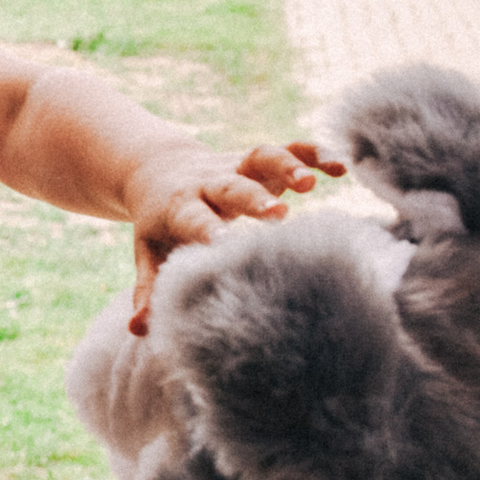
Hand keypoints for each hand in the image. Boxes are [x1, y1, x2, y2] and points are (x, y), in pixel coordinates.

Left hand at [128, 140, 345, 304]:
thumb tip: (138, 330)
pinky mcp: (257, 159)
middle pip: (231, 186)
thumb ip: (148, 290)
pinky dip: (313, 154)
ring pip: (261, 157)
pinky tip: (341, 168)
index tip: (225, 245)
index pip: (195, 220)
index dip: (210, 231)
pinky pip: (287, 149)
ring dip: (286, 165)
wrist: (157, 169)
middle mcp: (209, 184)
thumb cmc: (159, 224)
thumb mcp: (149, 253)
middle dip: (253, 198)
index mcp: (180, 208)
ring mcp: (235, 167)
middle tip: (277, 213)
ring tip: (310, 182)